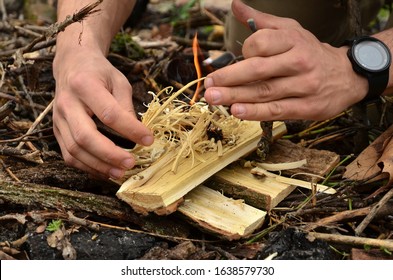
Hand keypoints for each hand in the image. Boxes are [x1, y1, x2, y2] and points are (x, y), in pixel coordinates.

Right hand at [52, 50, 153, 178]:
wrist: (72, 65)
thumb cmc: (99, 73)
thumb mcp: (119, 81)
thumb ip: (127, 106)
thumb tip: (138, 134)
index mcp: (84, 85)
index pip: (109, 113)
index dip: (130, 129)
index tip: (149, 140)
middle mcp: (67, 103)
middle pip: (85, 136)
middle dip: (110, 154)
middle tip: (131, 164)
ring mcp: (58, 119)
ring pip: (74, 150)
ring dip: (99, 166)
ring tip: (120, 173)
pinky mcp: (57, 131)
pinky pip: (69, 155)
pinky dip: (88, 167)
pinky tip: (106, 171)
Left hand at [204, 0, 367, 120]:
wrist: (347, 76)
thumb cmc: (311, 52)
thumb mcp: (291, 30)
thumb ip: (262, 21)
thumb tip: (237, 6)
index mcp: (293, 40)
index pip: (260, 43)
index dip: (243, 51)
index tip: (234, 59)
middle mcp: (299, 62)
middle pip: (258, 69)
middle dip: (229, 78)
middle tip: (208, 84)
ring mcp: (304, 86)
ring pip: (264, 91)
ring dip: (236, 96)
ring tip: (214, 98)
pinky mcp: (306, 107)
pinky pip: (277, 110)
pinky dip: (255, 112)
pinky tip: (237, 111)